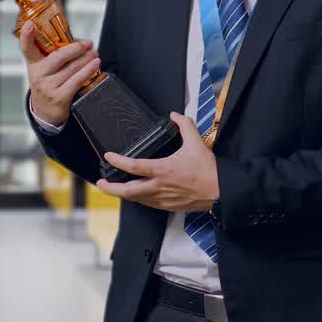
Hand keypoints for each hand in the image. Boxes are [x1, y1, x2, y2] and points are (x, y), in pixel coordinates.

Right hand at [20, 21, 99, 124]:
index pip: (27, 48)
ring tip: (94, 53)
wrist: (45, 113)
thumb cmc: (48, 85)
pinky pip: (77, 80)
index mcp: (33, 64)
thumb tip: (77, 41)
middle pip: (58, 57)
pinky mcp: (60, 97)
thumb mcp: (44, 70)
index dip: (26, 36)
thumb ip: (53, 55)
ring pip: (71, 68)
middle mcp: (38, 75)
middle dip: (76, 48)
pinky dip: (88, 70)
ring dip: (86, 58)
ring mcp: (48, 87)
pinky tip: (95, 64)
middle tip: (87, 43)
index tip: (29, 24)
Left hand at [95, 112, 219, 212]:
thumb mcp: (196, 142)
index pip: (134, 166)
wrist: (221, 192)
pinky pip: (147, 204)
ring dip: (122, 195)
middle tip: (100, 184)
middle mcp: (160, 187)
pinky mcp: (168, 206)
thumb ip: (184, 125)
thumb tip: (175, 115)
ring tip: (113, 189)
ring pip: (136, 199)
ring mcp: (163, 199)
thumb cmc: (209, 170)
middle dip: (110, 189)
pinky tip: (135, 195)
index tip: (108, 156)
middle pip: (128, 191)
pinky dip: (137, 199)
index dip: (117, 162)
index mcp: (164, 170)